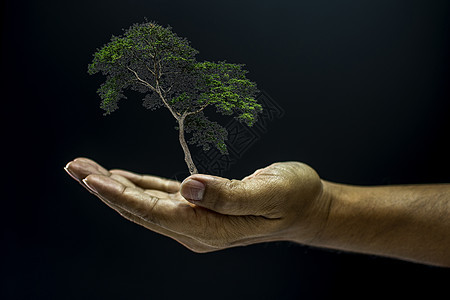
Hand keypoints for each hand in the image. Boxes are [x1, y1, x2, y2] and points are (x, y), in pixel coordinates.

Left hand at [64, 158, 328, 251]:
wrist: (306, 208)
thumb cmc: (293, 197)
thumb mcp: (268, 192)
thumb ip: (228, 195)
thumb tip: (188, 186)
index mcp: (209, 228)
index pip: (154, 212)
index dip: (120, 196)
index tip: (90, 178)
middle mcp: (195, 228)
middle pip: (141, 209)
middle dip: (105, 188)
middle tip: (74, 167)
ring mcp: (196, 220)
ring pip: (146, 203)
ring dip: (116, 186)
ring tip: (87, 169)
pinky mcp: (199, 207)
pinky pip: (161, 197)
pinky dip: (138, 186)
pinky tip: (121, 178)